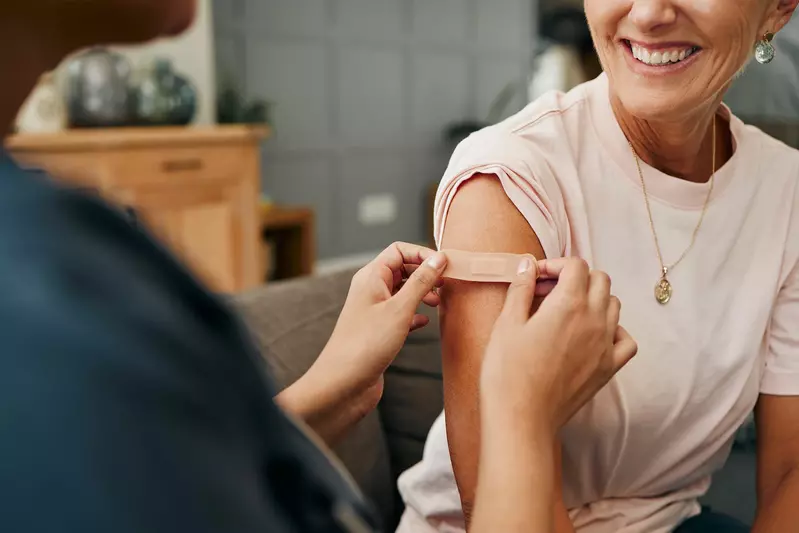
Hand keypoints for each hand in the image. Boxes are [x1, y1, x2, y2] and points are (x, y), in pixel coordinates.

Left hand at [309, 242, 447, 411]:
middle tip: (447, 283)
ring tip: (438, 302)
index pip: (398, 251)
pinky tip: (425, 323)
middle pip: (401, 269)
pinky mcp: (378, 331)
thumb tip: (439, 259)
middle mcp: (371, 290)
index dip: (422, 254)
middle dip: (425, 273)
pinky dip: (414, 315)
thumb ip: (421, 282)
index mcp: (371, 277)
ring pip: (402, 292)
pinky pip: (400, 313)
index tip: (445, 265)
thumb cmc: (365, 345)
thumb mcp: (399, 309)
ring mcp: (373, 311)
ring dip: (421, 293)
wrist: (343, 384)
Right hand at [481, 257, 637, 429]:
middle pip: (600, 280)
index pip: (576, 265)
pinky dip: (614, 330)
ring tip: (565, 311)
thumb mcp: (506, 323)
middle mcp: (594, 320)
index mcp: (568, 304)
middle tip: (548, 291)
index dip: (554, 265)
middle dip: (575, 277)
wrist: (522, 418)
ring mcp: (605, 345)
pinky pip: (626, 340)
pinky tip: (591, 335)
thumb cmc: (508, 372)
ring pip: (614, 305)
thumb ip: (521, 289)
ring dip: (593, 299)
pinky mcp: (607, 368)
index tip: (536, 277)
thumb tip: (527, 265)